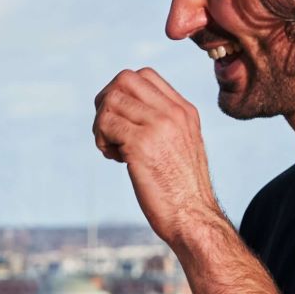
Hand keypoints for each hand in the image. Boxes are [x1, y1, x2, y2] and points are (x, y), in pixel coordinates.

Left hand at [92, 67, 222, 249]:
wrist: (193, 217)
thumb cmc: (182, 191)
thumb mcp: (180, 147)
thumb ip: (161, 125)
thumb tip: (121, 113)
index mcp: (184, 111)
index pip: (144, 75)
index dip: (122, 93)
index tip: (122, 120)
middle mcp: (173, 113)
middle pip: (124, 79)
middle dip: (106, 101)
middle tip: (108, 130)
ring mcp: (159, 126)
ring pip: (111, 100)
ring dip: (101, 124)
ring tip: (111, 148)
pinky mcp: (141, 144)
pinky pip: (106, 124)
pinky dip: (101, 140)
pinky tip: (115, 159)